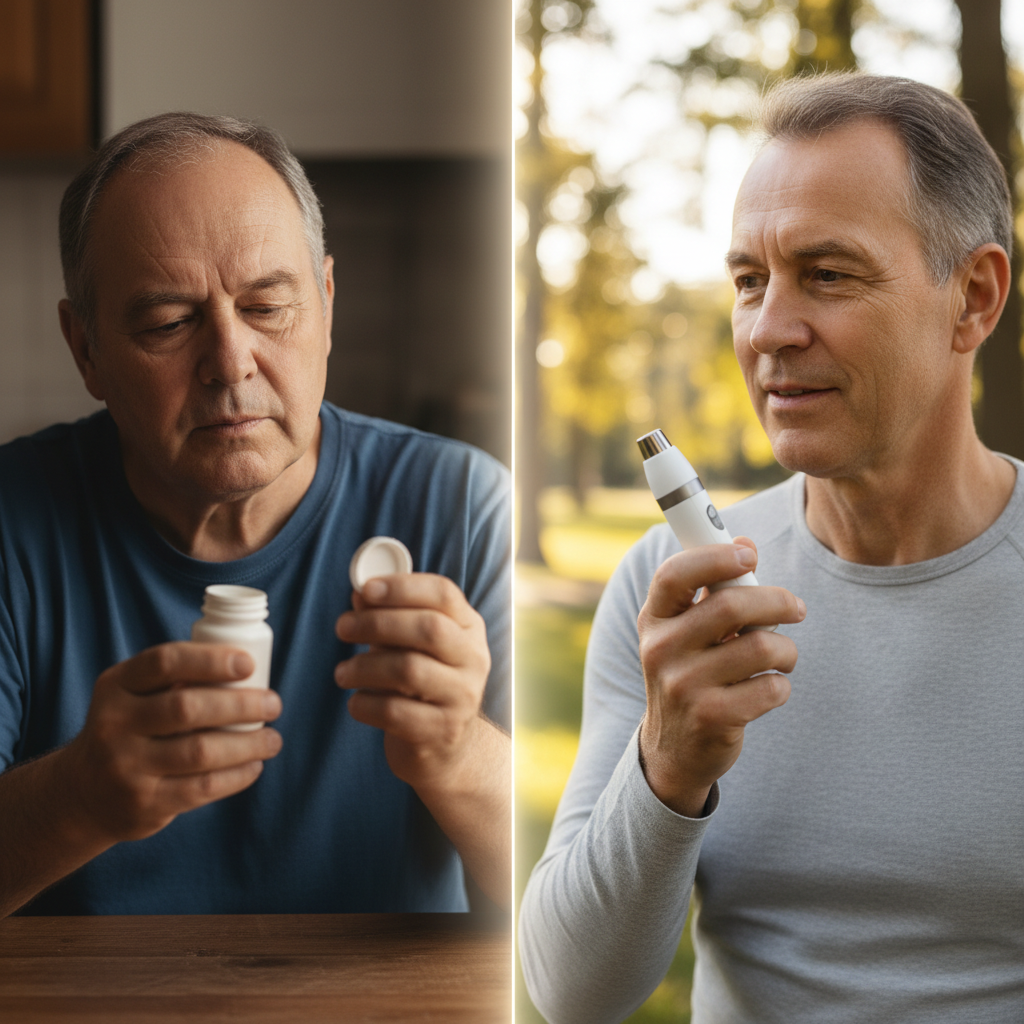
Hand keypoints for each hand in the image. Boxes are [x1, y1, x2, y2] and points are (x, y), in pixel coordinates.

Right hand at [62, 642, 282, 843]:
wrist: (84, 792)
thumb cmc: (131, 728)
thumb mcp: (133, 695)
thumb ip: (176, 679)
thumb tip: (248, 666)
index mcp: (116, 685)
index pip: (165, 662)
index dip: (210, 660)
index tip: (249, 663)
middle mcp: (114, 724)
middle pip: (187, 707)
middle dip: (241, 704)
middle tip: (274, 703)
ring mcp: (125, 767)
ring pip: (200, 751)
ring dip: (248, 744)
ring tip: (273, 739)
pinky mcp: (142, 804)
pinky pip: (202, 787)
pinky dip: (237, 775)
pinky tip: (254, 765)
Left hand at [334, 573, 491, 790]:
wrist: (446, 747)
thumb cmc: (422, 683)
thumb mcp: (412, 645)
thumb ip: (389, 618)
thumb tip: (360, 594)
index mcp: (468, 627)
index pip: (443, 594)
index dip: (402, 587)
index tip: (365, 589)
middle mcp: (473, 659)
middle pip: (429, 628)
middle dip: (377, 623)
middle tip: (342, 628)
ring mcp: (462, 696)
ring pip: (409, 670)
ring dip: (364, 667)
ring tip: (343, 673)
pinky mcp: (442, 731)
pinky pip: (395, 712)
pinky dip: (365, 704)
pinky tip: (356, 702)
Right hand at [638, 538, 804, 816]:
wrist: (673, 749)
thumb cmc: (689, 673)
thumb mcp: (687, 630)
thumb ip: (713, 588)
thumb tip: (745, 543)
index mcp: (654, 619)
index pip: (675, 574)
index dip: (715, 558)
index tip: (749, 555)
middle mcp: (661, 649)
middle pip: (732, 605)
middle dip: (777, 602)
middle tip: (796, 608)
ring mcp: (683, 686)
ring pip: (761, 647)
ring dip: (786, 650)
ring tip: (782, 658)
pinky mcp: (711, 718)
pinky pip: (771, 688)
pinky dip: (781, 686)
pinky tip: (768, 689)